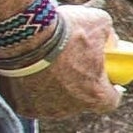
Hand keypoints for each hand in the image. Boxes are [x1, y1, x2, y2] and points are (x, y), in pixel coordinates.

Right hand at [0, 3, 118, 123]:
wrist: (23, 33)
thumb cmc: (65, 30)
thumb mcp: (100, 23)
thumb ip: (109, 36)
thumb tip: (110, 41)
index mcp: (95, 94)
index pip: (110, 100)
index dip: (110, 89)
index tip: (108, 80)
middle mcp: (71, 108)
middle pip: (80, 100)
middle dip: (79, 84)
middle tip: (72, 65)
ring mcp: (44, 110)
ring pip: (54, 101)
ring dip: (54, 87)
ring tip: (48, 64)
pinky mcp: (22, 106)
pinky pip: (31, 99)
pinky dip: (31, 87)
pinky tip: (29, 71)